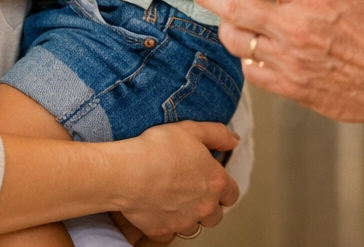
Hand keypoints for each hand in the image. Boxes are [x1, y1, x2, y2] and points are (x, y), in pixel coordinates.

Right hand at [111, 121, 239, 241]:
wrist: (129, 172)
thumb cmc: (159, 149)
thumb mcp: (192, 130)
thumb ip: (218, 134)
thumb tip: (234, 141)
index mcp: (215, 182)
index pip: (232, 194)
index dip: (223, 187)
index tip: (212, 180)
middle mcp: (204, 207)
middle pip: (215, 215)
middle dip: (207, 205)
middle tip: (190, 189)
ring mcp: (184, 223)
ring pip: (193, 227)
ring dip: (188, 216)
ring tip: (172, 198)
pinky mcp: (162, 232)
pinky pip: (169, 233)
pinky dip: (165, 223)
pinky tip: (156, 207)